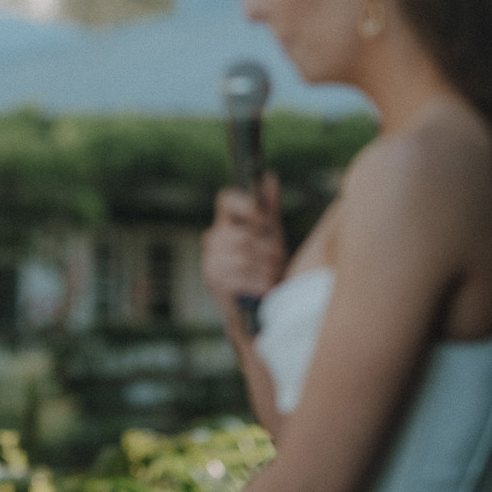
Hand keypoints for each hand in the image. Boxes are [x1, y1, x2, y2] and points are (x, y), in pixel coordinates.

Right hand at [201, 172, 285, 331]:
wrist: (259, 315)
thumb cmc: (265, 271)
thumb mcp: (270, 238)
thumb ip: (268, 210)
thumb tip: (268, 176)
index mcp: (225, 225)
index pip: (227, 199)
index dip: (247, 205)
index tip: (265, 220)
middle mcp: (212, 240)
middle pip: (245, 233)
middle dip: (269, 248)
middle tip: (279, 262)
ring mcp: (211, 261)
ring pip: (246, 255)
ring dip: (268, 269)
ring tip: (274, 278)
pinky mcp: (215, 282)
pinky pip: (244, 276)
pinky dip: (261, 284)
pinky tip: (266, 291)